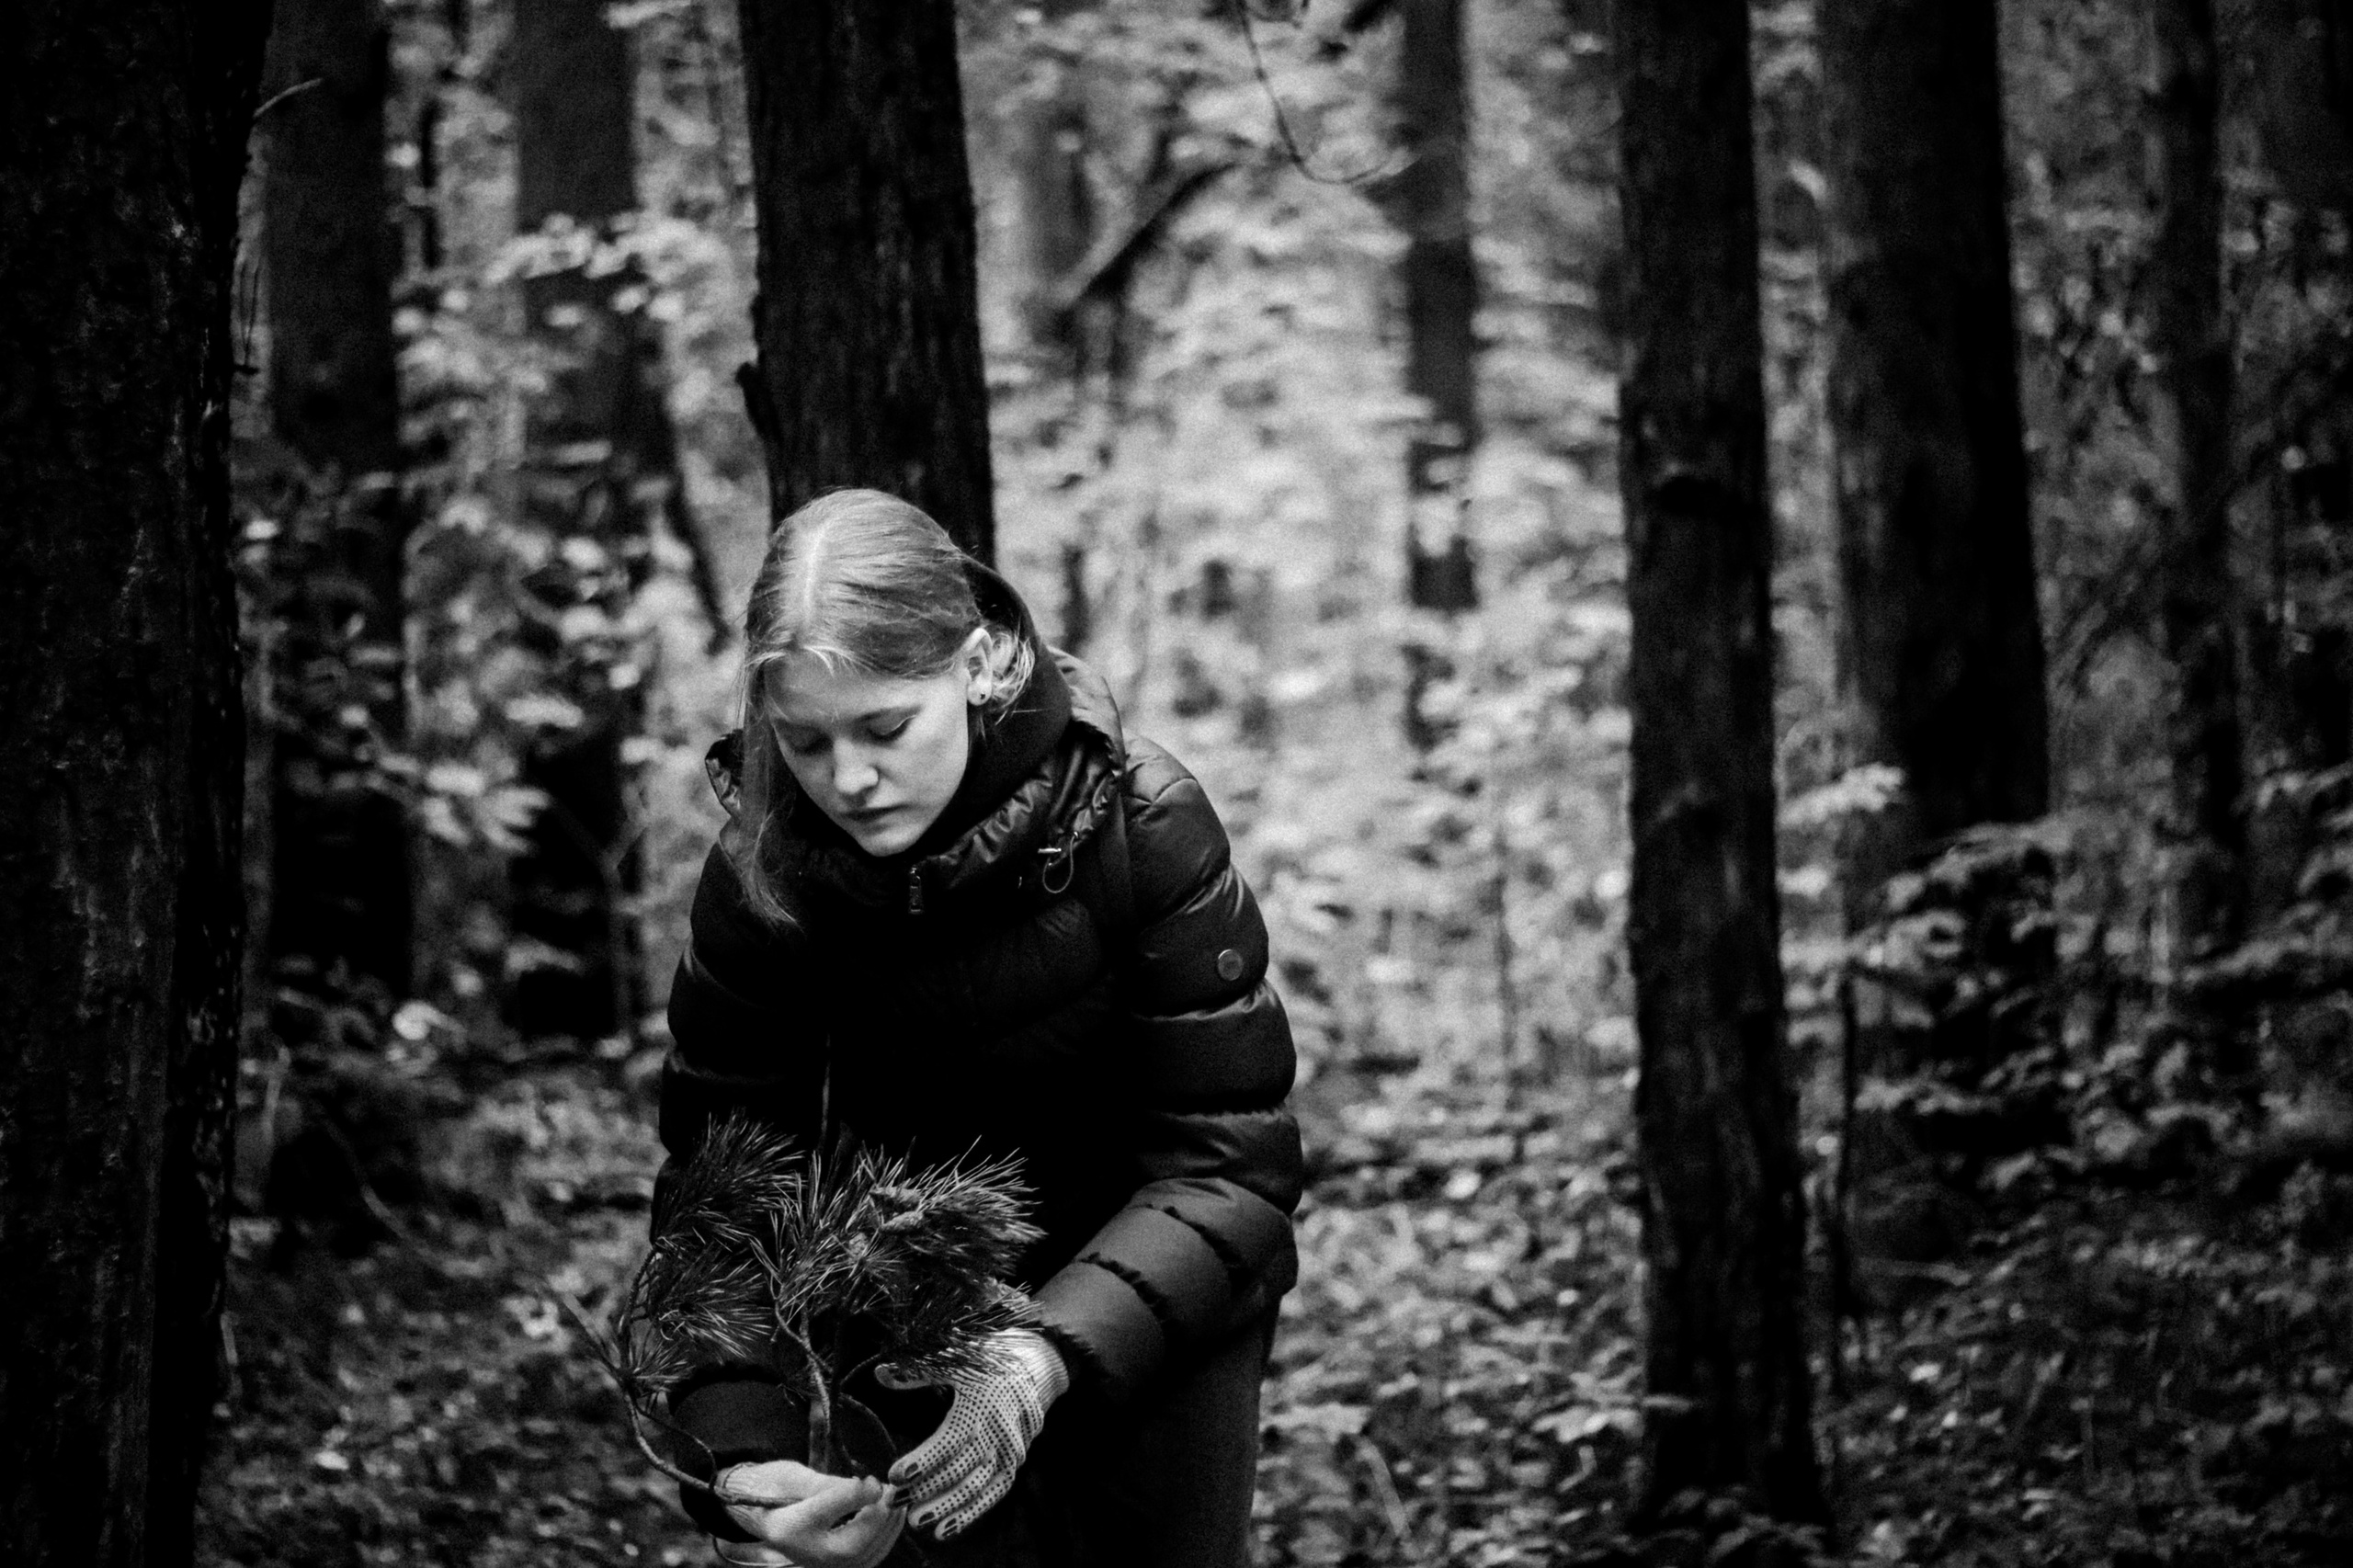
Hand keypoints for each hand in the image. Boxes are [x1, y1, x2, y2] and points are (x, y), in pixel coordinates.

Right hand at [710, 1459, 903, 1567]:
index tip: (875, 1480)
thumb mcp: (794, 1476)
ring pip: (865, 1556)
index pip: (830, 1511)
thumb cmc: (772, 1487)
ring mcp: (821, 1563)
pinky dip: (883, 1539)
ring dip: (887, 1528)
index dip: (858, 1495)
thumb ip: (830, 1485)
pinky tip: (889, 1517)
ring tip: (896, 1502)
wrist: (755, 1509)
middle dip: (880, 1517)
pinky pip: (865, 1559)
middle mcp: (807, 1553)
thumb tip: (870, 1487)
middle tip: (891, 1491)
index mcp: (790, 1526)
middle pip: (854, 1545)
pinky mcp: (833, 1563)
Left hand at [878, 1329, 1068, 1540]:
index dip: (924, 1459)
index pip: (950, 1439)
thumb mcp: (954, 1358)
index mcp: (980, 1404)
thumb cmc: (987, 1360)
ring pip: (977, 1487)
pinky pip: (993, 1495)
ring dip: (946, 1507)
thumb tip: (880, 1373)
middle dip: (926, 1488)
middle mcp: (998, 1432)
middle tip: (893, 1503)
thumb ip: (917, 1371)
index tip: (895, 1474)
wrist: (1035, 1366)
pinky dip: (971, 1514)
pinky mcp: (1014, 1464)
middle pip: (960, 1468)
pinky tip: (945, 1530)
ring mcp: (1009, 1451)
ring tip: (916, 1522)